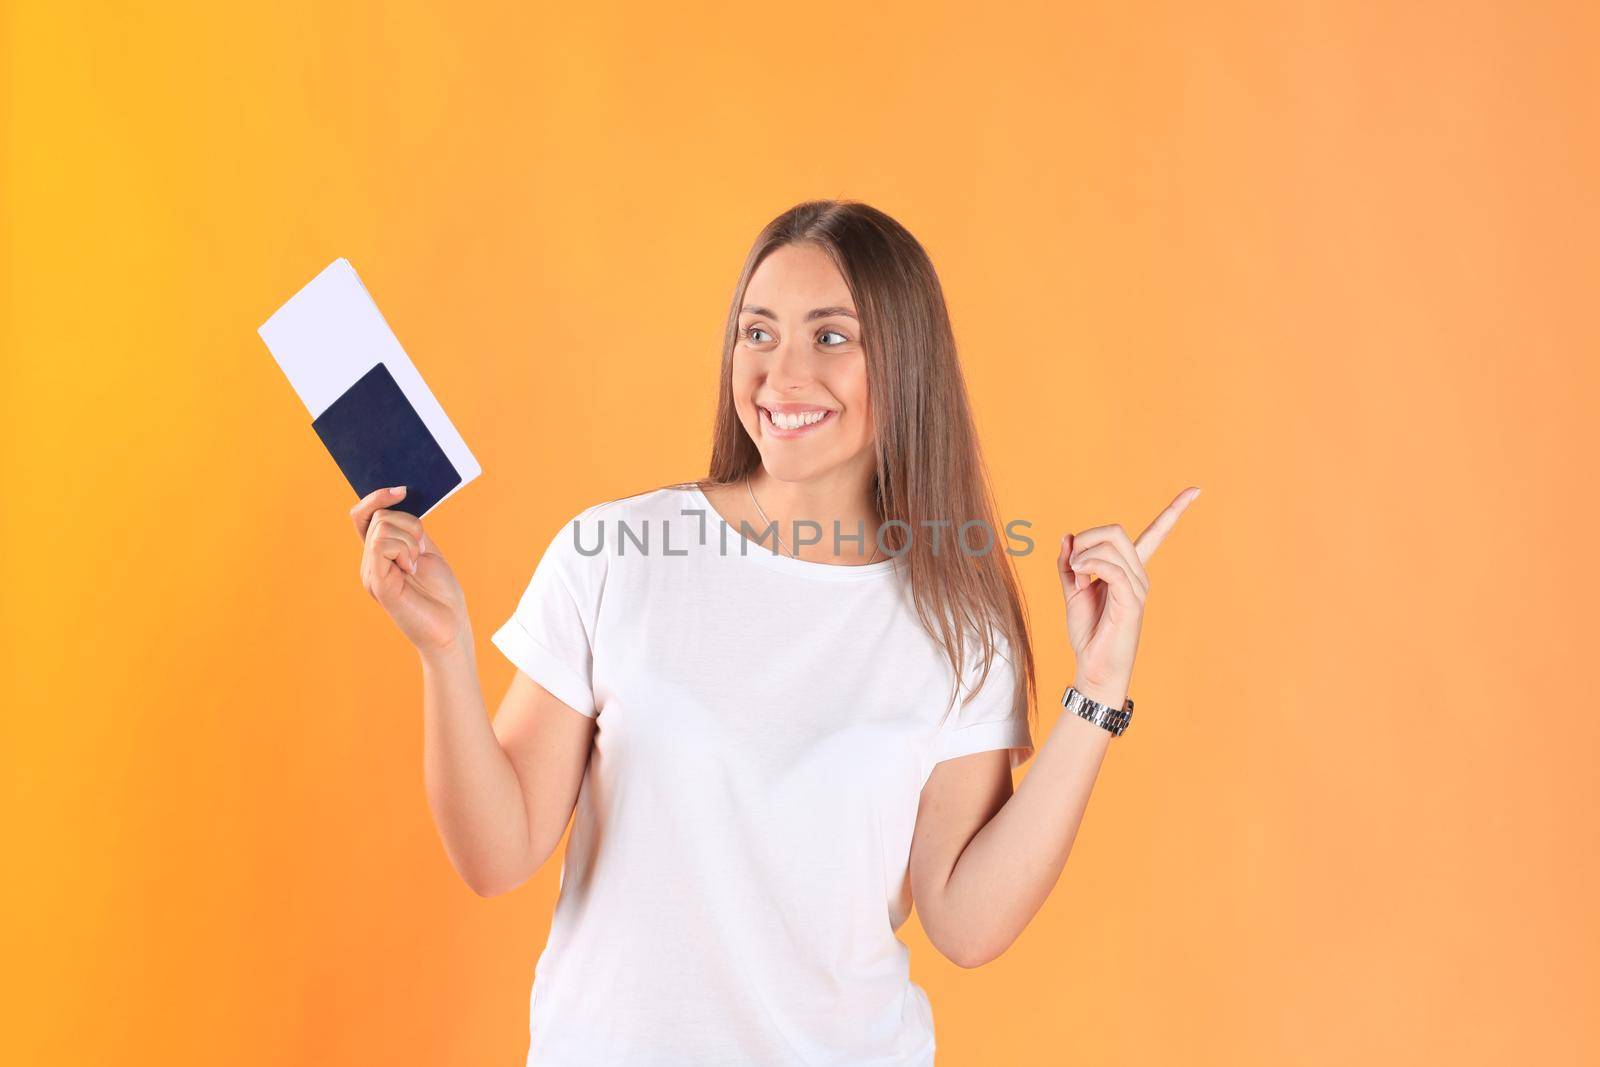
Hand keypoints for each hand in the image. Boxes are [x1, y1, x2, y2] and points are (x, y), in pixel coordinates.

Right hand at [352, 486, 469, 654]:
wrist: (450, 627)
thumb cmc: (441, 594)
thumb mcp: (426, 551)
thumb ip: (410, 530)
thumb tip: (400, 501)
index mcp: (380, 554)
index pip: (363, 516)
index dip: (377, 498)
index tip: (402, 490)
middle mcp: (370, 563)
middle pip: (379, 517)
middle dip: (409, 524)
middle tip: (422, 552)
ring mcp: (371, 573)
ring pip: (382, 527)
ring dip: (410, 539)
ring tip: (417, 564)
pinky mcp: (377, 583)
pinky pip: (381, 545)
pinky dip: (404, 550)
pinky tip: (412, 569)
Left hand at [1057, 486, 1200, 707]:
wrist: (1093, 668)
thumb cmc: (1088, 633)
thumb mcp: (1073, 591)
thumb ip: (1070, 563)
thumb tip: (1067, 536)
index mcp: (1129, 571)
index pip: (1157, 534)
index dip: (1174, 511)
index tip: (1196, 490)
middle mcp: (1139, 575)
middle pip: (1117, 530)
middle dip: (1088, 536)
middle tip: (1072, 560)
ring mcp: (1138, 587)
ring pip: (1112, 544)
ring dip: (1082, 553)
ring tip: (1075, 574)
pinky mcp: (1131, 600)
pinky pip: (1111, 565)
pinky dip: (1089, 563)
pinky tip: (1081, 576)